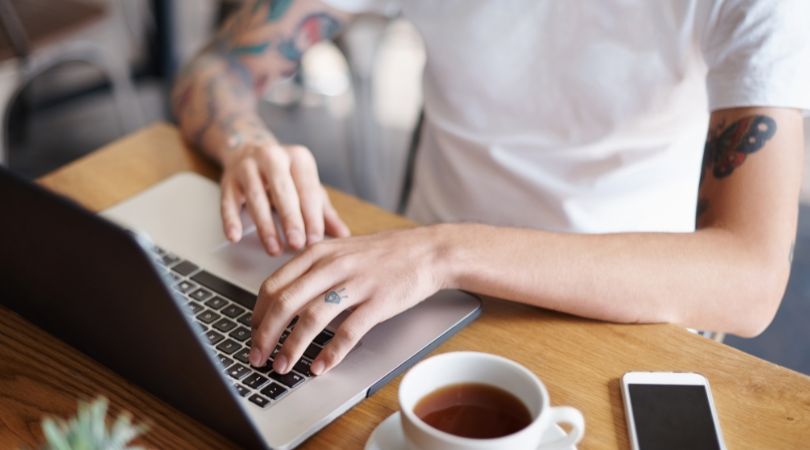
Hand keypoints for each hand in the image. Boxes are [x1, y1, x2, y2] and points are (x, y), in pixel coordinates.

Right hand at [220, 136, 349, 254]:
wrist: (248, 148)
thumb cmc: (285, 174)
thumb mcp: (307, 186)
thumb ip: (324, 211)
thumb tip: (344, 234)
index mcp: (298, 158)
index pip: (308, 190)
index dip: (312, 216)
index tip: (315, 239)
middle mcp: (272, 157)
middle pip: (283, 191)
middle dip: (291, 219)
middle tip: (297, 244)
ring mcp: (247, 167)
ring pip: (255, 197)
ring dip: (265, 226)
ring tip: (274, 249)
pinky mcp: (228, 179)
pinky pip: (228, 201)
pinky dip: (230, 220)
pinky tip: (235, 237)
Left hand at [248, 226, 450, 374]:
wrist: (428, 251)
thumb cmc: (385, 254)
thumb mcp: (341, 250)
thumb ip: (312, 269)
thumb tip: (282, 297)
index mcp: (318, 253)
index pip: (273, 285)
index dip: (257, 315)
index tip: (252, 335)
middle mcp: (332, 265)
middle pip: (285, 302)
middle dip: (265, 335)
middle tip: (257, 357)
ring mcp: (356, 283)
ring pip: (312, 318)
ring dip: (291, 347)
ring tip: (282, 366)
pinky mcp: (378, 301)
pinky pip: (348, 331)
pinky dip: (330, 353)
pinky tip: (320, 366)